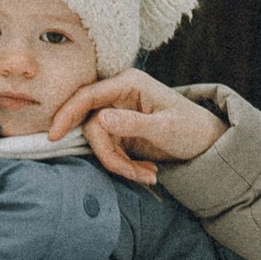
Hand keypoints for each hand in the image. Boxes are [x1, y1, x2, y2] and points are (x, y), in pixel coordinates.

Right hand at [51, 69, 225, 187]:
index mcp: (128, 84)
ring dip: (121, 165)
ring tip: (149, 175)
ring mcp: (118, 114)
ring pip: (100, 143)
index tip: (54, 135)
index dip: (68, 114)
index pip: (88, 96)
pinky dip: (126, 166)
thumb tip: (100, 119)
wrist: (206, 143)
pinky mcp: (120, 131)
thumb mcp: (164, 128)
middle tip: (136, 175)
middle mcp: (119, 95)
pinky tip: (148, 172)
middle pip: (92, 126)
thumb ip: (132, 123)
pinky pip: (110, 151)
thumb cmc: (191, 129)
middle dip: (111, 155)